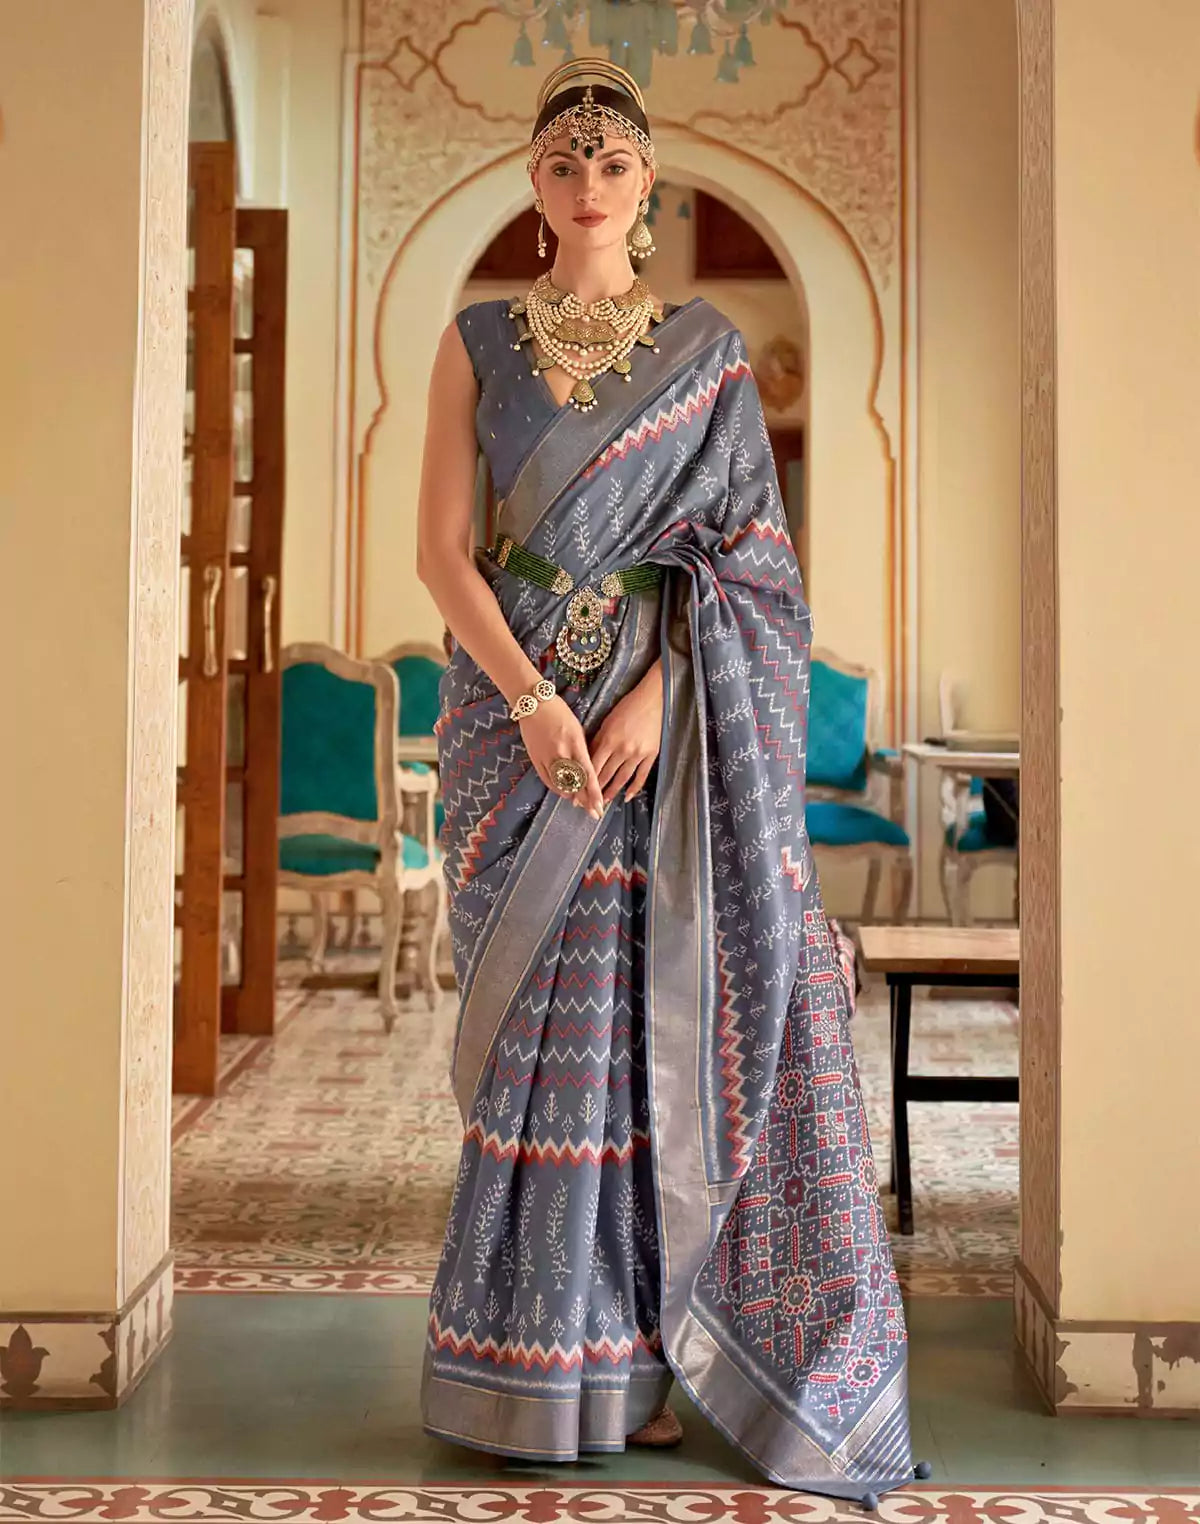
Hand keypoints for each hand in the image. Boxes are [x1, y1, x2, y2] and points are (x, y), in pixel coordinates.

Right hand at [519, 697, 604, 819]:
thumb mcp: (577, 728)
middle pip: (575, 783)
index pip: (587, 773)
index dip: (594, 792)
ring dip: (572, 797)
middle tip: (594, 814)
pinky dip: (557, 788)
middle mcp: (561, 752)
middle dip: (586, 800)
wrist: (533, 703)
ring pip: (560, 784)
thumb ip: (583, 749)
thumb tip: (588, 770)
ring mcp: (546, 757)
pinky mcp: (535, 758)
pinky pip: (547, 779)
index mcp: (575, 743)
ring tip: (582, 806)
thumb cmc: (559, 712)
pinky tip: (565, 794)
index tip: (600, 806)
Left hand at [590, 659, 662, 804]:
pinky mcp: (650, 755)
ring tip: (603, 803)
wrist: (653, 700)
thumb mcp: (607, 722)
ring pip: (621, 779)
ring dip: (611, 792)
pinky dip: (634, 788)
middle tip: (585, 805)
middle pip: (605, 775)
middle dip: (594, 791)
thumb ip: (597, 741)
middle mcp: (622, 749)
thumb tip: (587, 759)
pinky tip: (627, 797)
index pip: (592, 766)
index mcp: (608, 739)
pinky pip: (641, 776)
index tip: (575, 793)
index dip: (583, 781)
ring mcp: (637, 754)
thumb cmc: (627, 707)